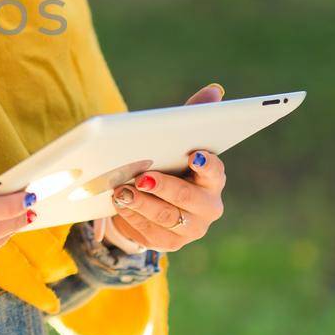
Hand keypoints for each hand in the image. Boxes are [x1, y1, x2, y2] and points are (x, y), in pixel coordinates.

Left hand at [106, 82, 226, 252]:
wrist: (151, 199)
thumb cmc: (168, 162)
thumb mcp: (177, 139)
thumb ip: (193, 115)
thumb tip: (215, 90)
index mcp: (213, 179)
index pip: (216, 172)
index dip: (207, 165)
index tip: (193, 154)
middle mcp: (208, 207)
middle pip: (188, 200)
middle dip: (164, 188)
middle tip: (141, 177)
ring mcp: (191, 228)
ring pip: (166, 219)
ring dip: (142, 204)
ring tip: (121, 191)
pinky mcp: (170, 244)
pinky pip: (150, 234)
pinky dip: (132, 218)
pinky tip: (118, 205)